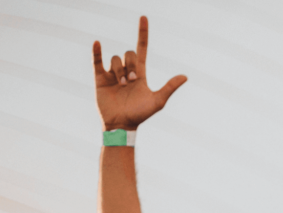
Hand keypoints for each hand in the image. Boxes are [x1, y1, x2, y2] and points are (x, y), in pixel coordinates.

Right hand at [93, 16, 187, 130]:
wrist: (122, 125)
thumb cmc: (141, 115)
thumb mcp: (158, 101)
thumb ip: (170, 87)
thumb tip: (185, 76)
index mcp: (140, 73)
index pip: (141, 48)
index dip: (143, 33)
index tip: (143, 17)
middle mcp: (126, 71)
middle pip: (128, 54)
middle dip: (131, 65)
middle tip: (132, 81)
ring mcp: (112, 74)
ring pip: (115, 59)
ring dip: (120, 70)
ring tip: (122, 84)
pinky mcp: (100, 79)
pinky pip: (97, 61)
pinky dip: (97, 52)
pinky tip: (98, 43)